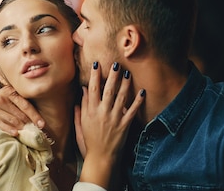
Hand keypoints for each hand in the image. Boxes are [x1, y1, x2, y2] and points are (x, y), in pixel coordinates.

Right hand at [0, 85, 44, 135]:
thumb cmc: (1, 104)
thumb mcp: (10, 98)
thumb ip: (22, 104)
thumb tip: (39, 119)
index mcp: (9, 91)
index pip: (25, 105)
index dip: (35, 115)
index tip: (42, 125)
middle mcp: (0, 97)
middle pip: (19, 115)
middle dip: (29, 124)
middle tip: (36, 132)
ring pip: (12, 120)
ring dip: (21, 129)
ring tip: (28, 134)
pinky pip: (0, 125)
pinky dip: (9, 130)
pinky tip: (15, 134)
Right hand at [75, 62, 144, 186]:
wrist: (101, 158)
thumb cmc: (89, 141)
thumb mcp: (81, 123)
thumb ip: (82, 106)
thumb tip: (83, 91)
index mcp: (91, 111)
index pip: (93, 89)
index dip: (95, 76)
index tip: (97, 64)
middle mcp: (103, 112)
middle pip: (108, 90)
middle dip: (112, 76)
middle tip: (115, 64)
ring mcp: (114, 118)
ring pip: (121, 97)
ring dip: (125, 84)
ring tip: (128, 73)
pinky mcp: (124, 125)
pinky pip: (132, 111)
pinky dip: (138, 101)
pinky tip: (142, 92)